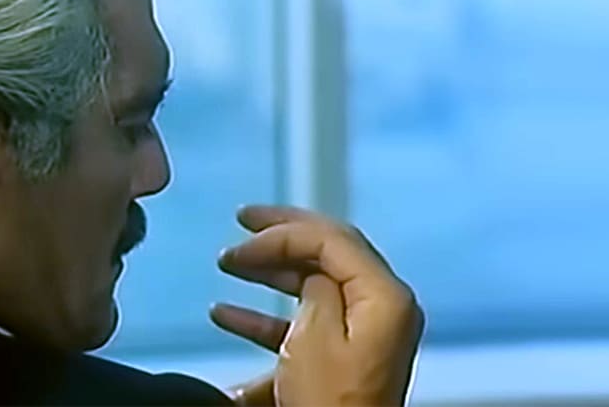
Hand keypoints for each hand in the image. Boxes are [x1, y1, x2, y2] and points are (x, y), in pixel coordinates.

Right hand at [210, 205, 423, 406]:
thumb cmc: (330, 403)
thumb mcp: (314, 337)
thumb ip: (315, 289)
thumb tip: (309, 272)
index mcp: (384, 296)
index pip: (333, 238)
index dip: (283, 230)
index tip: (241, 233)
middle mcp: (382, 306)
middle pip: (329, 253)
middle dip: (280, 237)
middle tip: (243, 220)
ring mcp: (365, 331)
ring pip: (314, 285)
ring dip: (269, 274)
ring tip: (228, 263)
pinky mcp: (345, 356)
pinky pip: (306, 322)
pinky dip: (267, 316)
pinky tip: (224, 314)